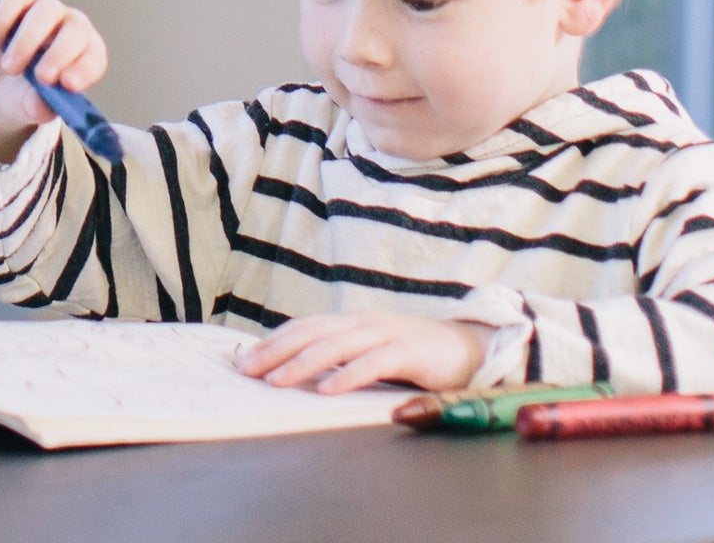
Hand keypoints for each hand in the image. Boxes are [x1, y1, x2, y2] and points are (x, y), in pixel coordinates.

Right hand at [0, 0, 107, 167]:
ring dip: (27, 40)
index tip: (68, 85)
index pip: (95, 58)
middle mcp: (69, 30)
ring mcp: (45, 11)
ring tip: (9, 68)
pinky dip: (3, 19)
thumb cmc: (21, 96)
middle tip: (41, 77)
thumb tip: (42, 104)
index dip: (85, 69)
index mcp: (83, 59)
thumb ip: (36, 106)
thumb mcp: (26, 107)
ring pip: (46, 10)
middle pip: (75, 29)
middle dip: (59, 54)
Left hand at [238, 313, 489, 394]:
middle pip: (311, 333)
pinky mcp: (409, 351)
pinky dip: (349, 375)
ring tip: (278, 381)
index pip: (303, 328)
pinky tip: (329, 390)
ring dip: (303, 364)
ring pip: (336, 345)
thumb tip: (297, 373)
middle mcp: (362, 322)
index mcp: (350, 322)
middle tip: (248, 371)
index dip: (273, 342)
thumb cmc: (413, 356)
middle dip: (276, 352)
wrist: (468, 349)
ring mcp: (385, 333)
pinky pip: (373, 363)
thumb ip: (341, 358)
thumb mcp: (370, 354)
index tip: (245, 361)